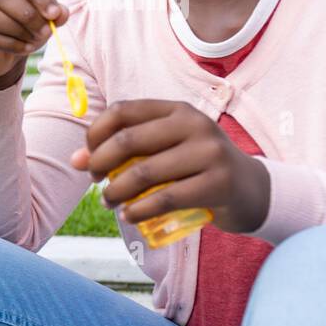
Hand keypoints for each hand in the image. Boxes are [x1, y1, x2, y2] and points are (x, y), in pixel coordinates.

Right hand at [0, 0, 68, 89]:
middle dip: (26, 13)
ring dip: (16, 29)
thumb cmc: (21, 25)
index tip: (54, 13)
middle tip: (45, 30)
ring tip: (35, 40)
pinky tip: (24, 48)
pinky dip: (8, 43)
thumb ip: (54, 12)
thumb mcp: (41, 16)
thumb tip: (61, 13)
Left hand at [69, 99, 270, 233]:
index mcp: (176, 109)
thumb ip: (123, 149)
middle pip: (128, 141)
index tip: (88, 158)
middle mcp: (194, 124)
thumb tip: (75, 160)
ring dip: (115, 193)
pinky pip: (165, 199)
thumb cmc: (194, 167)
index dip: (95, 135)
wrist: (250, 190)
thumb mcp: (163, 149)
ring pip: (143, 173)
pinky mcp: (218, 184)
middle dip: (100, 164)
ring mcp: (209, 153)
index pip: (121, 111)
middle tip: (96, 182)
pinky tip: (129, 216)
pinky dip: (139, 211)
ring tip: (109, 202)